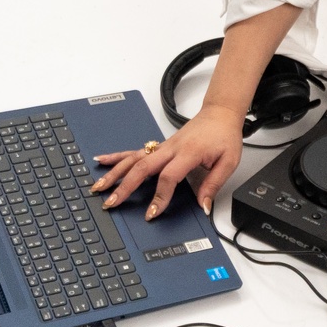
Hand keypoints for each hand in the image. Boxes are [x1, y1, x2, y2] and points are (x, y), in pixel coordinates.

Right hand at [91, 105, 244, 219]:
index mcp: (188, 153)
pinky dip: (116, 156)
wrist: (220, 114)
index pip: (169, 177)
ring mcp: (162, 146)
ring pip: (133, 159)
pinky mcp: (159, 145)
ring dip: (114, 173)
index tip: (152, 213)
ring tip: (98, 187)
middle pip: (142, 168)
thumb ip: (213, 185)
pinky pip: (134, 151)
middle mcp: (171, 148)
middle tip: (112, 203)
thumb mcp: (228, 162)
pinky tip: (101, 161)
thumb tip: (203, 206)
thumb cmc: (223, 136)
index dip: (159, 196)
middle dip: (125, 187)